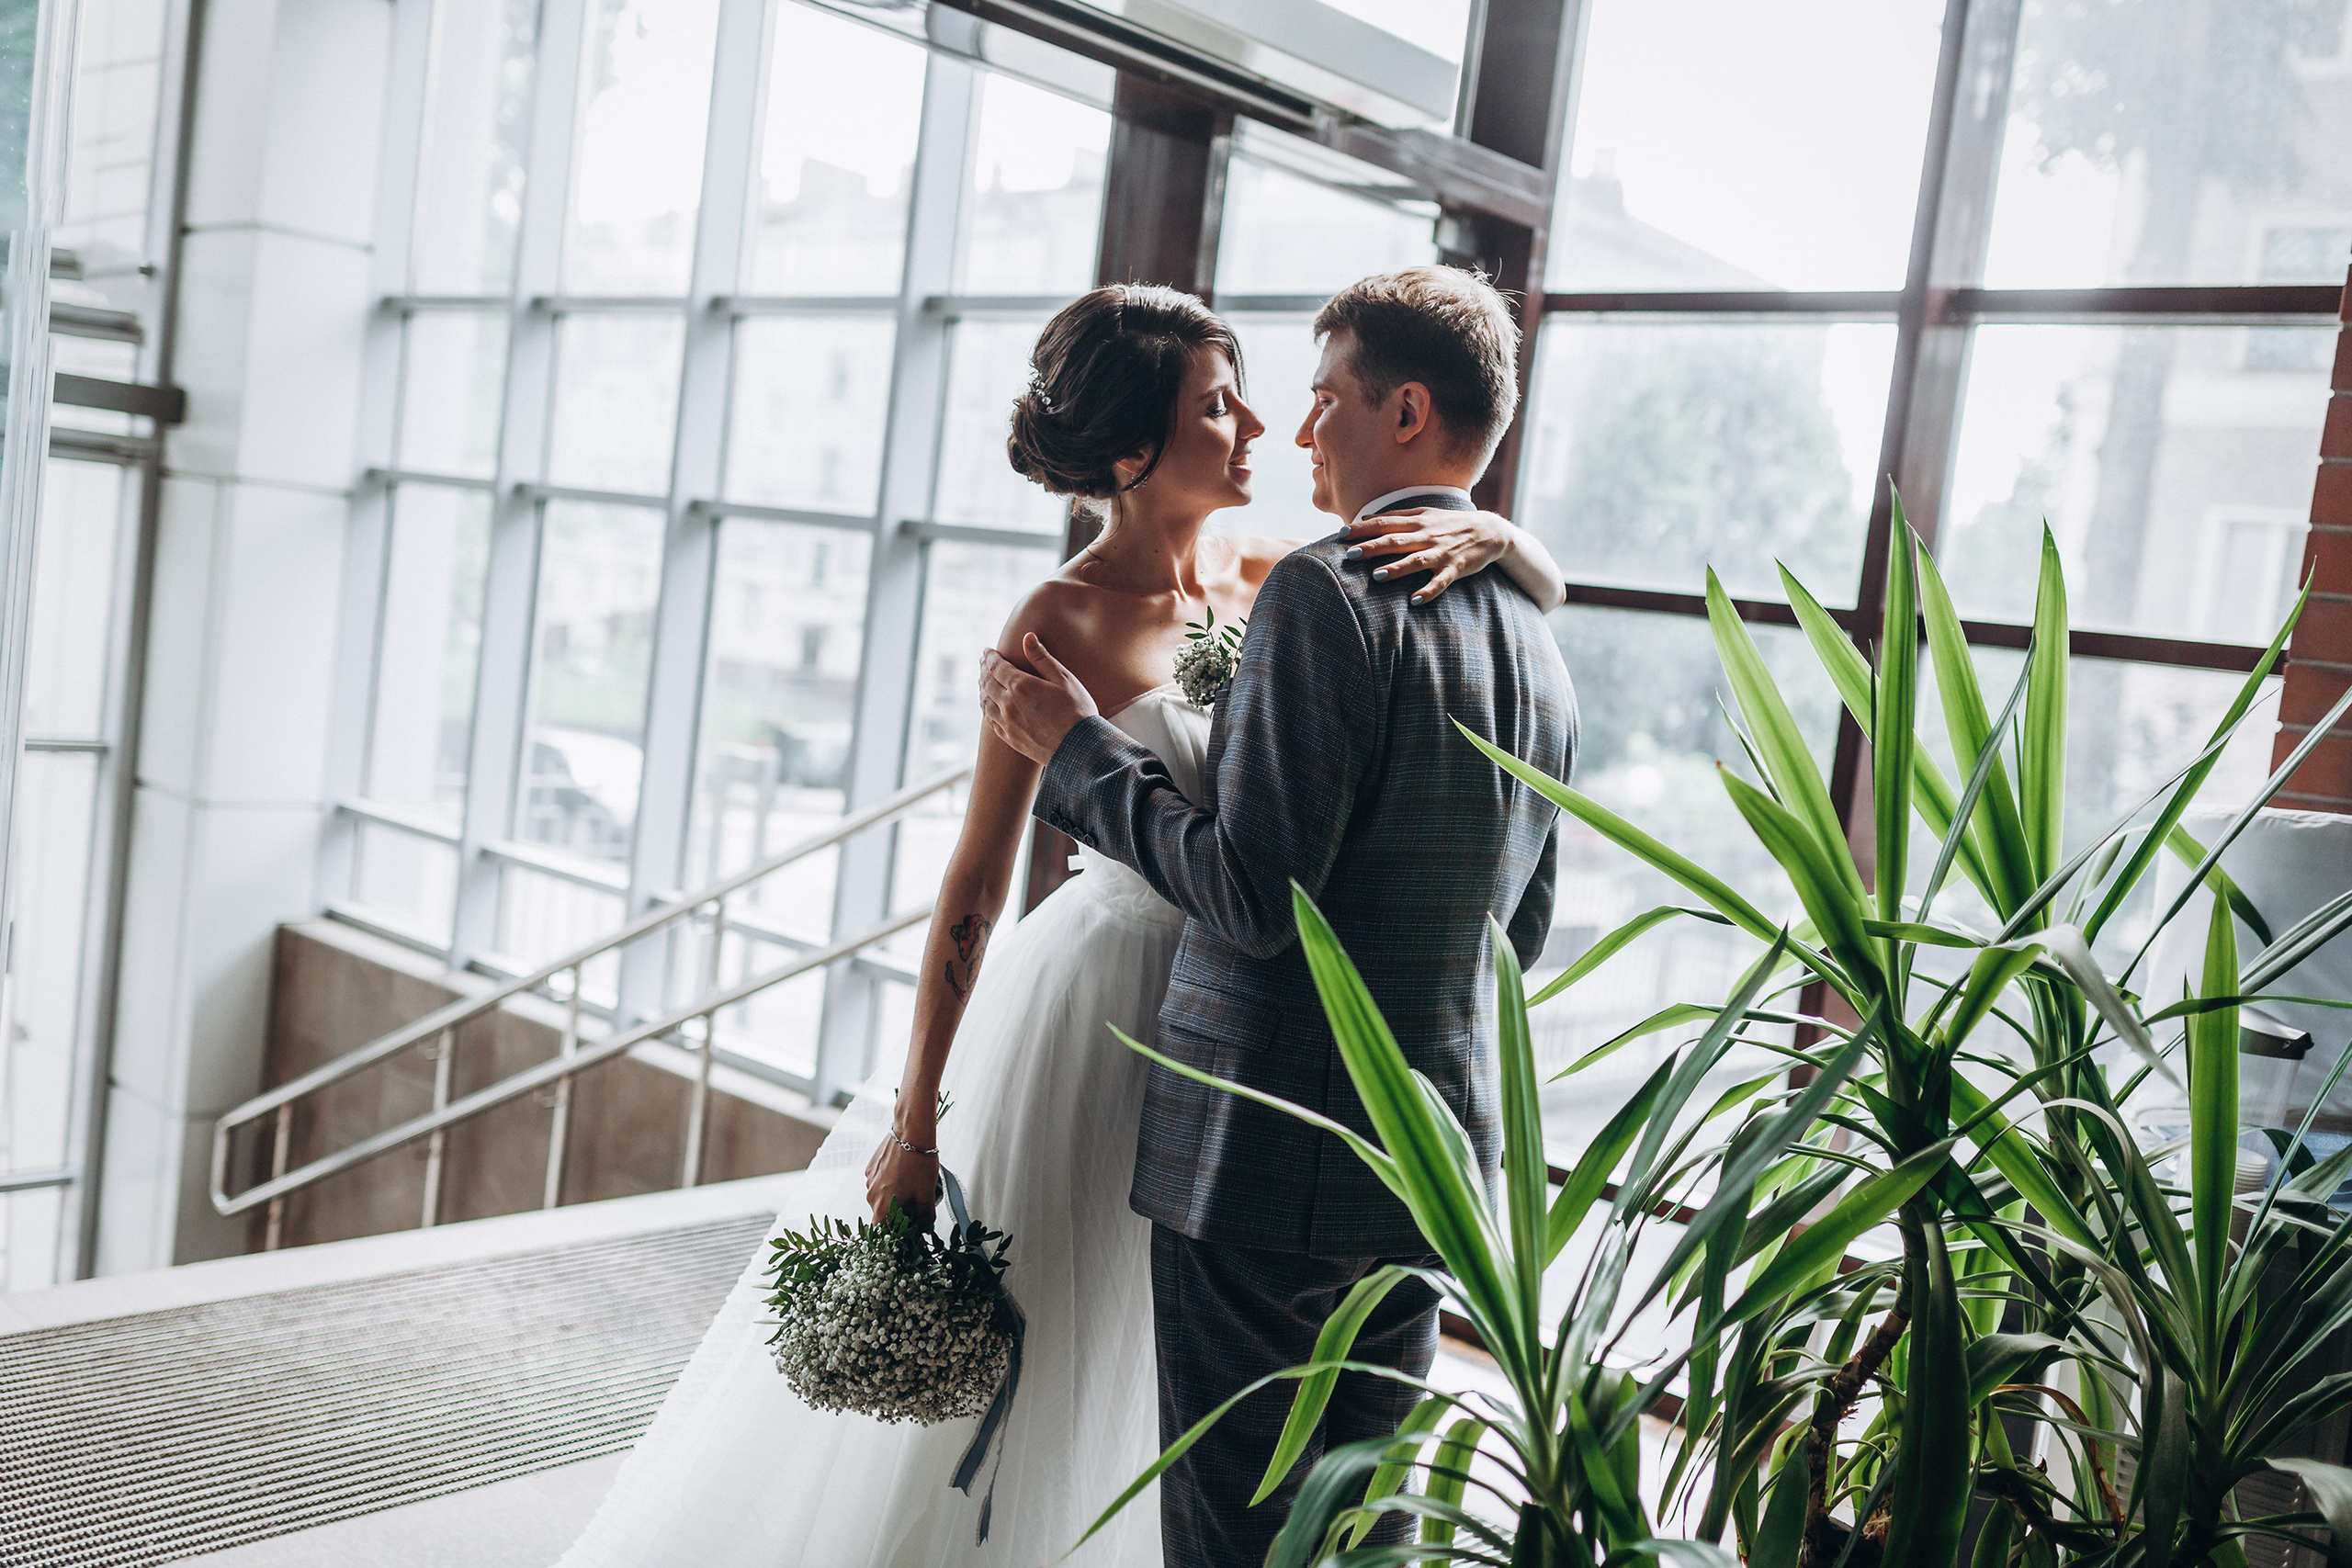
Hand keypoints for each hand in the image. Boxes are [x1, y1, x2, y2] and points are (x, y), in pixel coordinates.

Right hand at [865, 1125, 939, 1227]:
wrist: (911, 1133)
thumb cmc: (918, 1163)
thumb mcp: (927, 1194)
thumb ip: (925, 1217)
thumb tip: (926, 1228)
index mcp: (882, 1206)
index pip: (881, 1231)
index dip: (894, 1233)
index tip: (905, 1229)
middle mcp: (871, 1195)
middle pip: (883, 1212)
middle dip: (898, 1212)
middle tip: (914, 1204)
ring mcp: (870, 1180)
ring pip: (881, 1195)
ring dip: (894, 1195)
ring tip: (912, 1184)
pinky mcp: (871, 1167)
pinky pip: (880, 1181)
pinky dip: (890, 1181)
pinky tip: (904, 1172)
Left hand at [978, 634, 1098, 763]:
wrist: (1080, 749)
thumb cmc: (1078, 712)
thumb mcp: (1064, 680)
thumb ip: (1042, 658)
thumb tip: (1027, 637)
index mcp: (1021, 686)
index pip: (997, 666)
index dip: (990, 657)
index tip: (987, 651)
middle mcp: (1008, 705)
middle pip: (987, 682)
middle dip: (984, 669)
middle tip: (983, 662)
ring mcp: (1007, 723)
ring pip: (985, 701)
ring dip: (981, 688)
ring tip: (983, 680)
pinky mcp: (1010, 738)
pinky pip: (989, 719)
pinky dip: (985, 707)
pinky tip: (988, 704)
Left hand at [1339, 508, 1511, 604]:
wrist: (1489, 530)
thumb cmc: (1450, 523)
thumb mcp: (1425, 514)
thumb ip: (1397, 517)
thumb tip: (1366, 519)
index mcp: (1417, 521)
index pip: (1384, 523)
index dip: (1362, 528)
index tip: (1341, 534)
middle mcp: (1427, 536)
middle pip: (1395, 541)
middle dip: (1372, 548)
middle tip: (1350, 555)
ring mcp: (1441, 552)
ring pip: (1415, 561)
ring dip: (1397, 569)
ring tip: (1377, 576)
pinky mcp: (1455, 568)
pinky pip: (1441, 582)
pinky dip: (1429, 591)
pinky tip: (1415, 601)